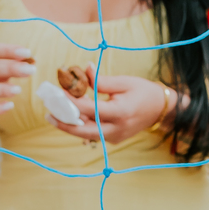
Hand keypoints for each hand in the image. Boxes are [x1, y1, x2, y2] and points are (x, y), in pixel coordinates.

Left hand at [53, 68, 169, 146]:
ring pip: (87, 135)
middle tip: (48, 115)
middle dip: (65, 123)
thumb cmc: (143, 92)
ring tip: (54, 116)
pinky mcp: (113, 139)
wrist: (160, 110)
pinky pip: (93, 133)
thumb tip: (82, 69)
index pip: (90, 109)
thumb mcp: (124, 81)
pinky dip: (82, 126)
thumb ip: (101, 80)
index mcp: (120, 112)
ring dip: (70, 126)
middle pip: (84, 130)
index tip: (59, 92)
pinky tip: (71, 118)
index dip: (72, 101)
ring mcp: (115, 137)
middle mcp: (116, 129)